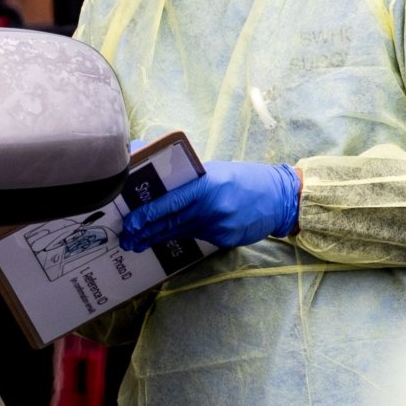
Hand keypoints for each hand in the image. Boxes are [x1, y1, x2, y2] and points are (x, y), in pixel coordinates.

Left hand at [121, 161, 300, 252]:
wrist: (279, 197)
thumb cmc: (244, 179)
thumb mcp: (215, 170)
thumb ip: (186, 176)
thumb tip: (152, 162)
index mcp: (208, 185)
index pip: (171, 201)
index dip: (148, 214)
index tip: (130, 223)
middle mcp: (213, 208)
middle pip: (172, 222)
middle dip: (146, 232)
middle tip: (126, 239)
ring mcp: (220, 226)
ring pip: (181, 231)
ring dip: (157, 237)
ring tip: (137, 243)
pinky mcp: (225, 239)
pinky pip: (198, 237)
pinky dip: (183, 234)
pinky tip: (167, 238)